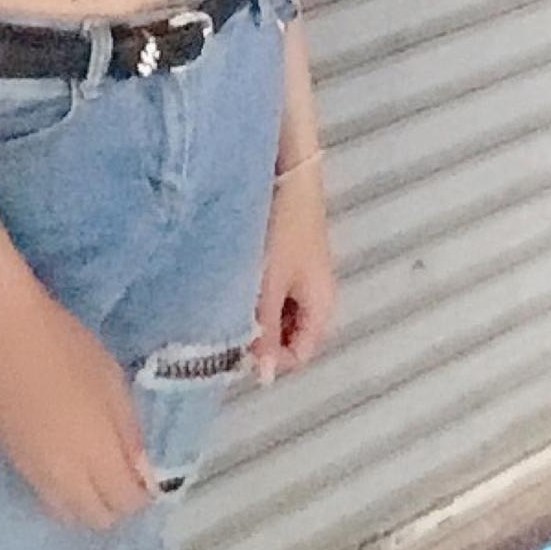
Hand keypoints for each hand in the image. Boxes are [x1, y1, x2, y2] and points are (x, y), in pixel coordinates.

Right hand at [0, 242, 155, 530]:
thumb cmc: (63, 343)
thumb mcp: (111, 379)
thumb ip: (129, 432)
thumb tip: (144, 474)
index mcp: (95, 453)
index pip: (126, 501)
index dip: (141, 493)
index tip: (145, 474)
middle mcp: (64, 476)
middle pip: (96, 518)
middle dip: (115, 504)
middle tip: (122, 474)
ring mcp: (33, 472)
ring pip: (66, 514)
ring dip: (87, 504)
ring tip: (95, 473)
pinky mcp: (10, 461)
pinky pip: (43, 496)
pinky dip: (62, 493)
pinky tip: (66, 464)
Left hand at [250, 168, 335, 385]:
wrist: (289, 172)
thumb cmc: (281, 229)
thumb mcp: (268, 285)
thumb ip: (265, 331)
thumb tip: (263, 378)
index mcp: (321, 306)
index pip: (300, 354)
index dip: (270, 358)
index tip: (239, 348)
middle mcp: (317, 293)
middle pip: (291, 333)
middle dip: (262, 334)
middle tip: (229, 323)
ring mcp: (304, 272)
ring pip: (281, 309)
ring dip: (258, 311)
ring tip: (230, 298)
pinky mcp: (291, 254)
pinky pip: (276, 287)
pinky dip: (258, 290)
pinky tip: (237, 277)